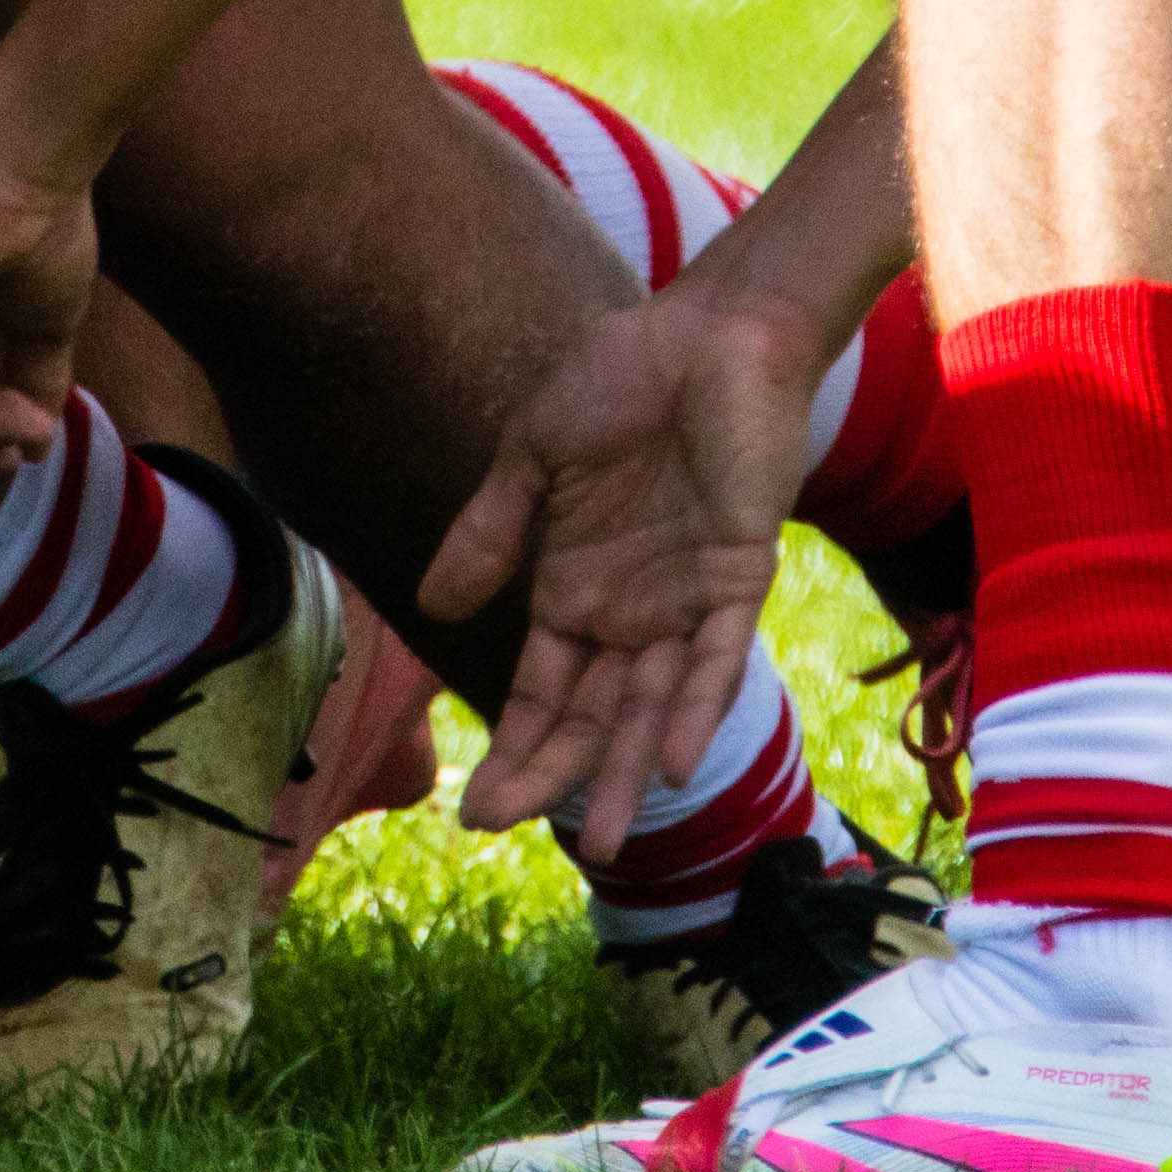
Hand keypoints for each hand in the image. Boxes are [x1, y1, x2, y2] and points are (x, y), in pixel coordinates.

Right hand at [422, 282, 816, 858]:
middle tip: (504, 826)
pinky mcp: (737, 575)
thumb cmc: (621, 379)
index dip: (513, 745)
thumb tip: (434, 607)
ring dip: (626, 771)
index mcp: (578, 588)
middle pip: (590, 714)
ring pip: (653, 707)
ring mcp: (686, 598)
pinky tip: (671, 761)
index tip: (473, 807)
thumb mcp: (532, 455)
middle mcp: (632, 610)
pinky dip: (695, 708)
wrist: (708, 330)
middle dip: (553, 774)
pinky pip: (715, 656)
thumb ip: (491, 533)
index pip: (543, 690)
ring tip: (604, 840)